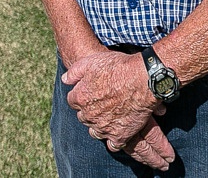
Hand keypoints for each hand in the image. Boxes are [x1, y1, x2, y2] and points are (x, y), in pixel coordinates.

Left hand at [63, 51, 174, 165]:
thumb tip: (65, 80)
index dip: (82, 94)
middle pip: (83, 116)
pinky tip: (118, 131)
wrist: (142, 79)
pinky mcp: (120, 135)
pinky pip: (113, 145)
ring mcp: (104, 127)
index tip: (91, 90)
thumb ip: (74, 72)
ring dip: (99, 125)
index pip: (73, 101)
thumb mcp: (91, 61)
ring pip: (95, 132)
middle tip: (102, 102)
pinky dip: (114, 139)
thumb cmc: (117, 67)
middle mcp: (89, 115)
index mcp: (80, 98)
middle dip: (89, 110)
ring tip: (109, 116)